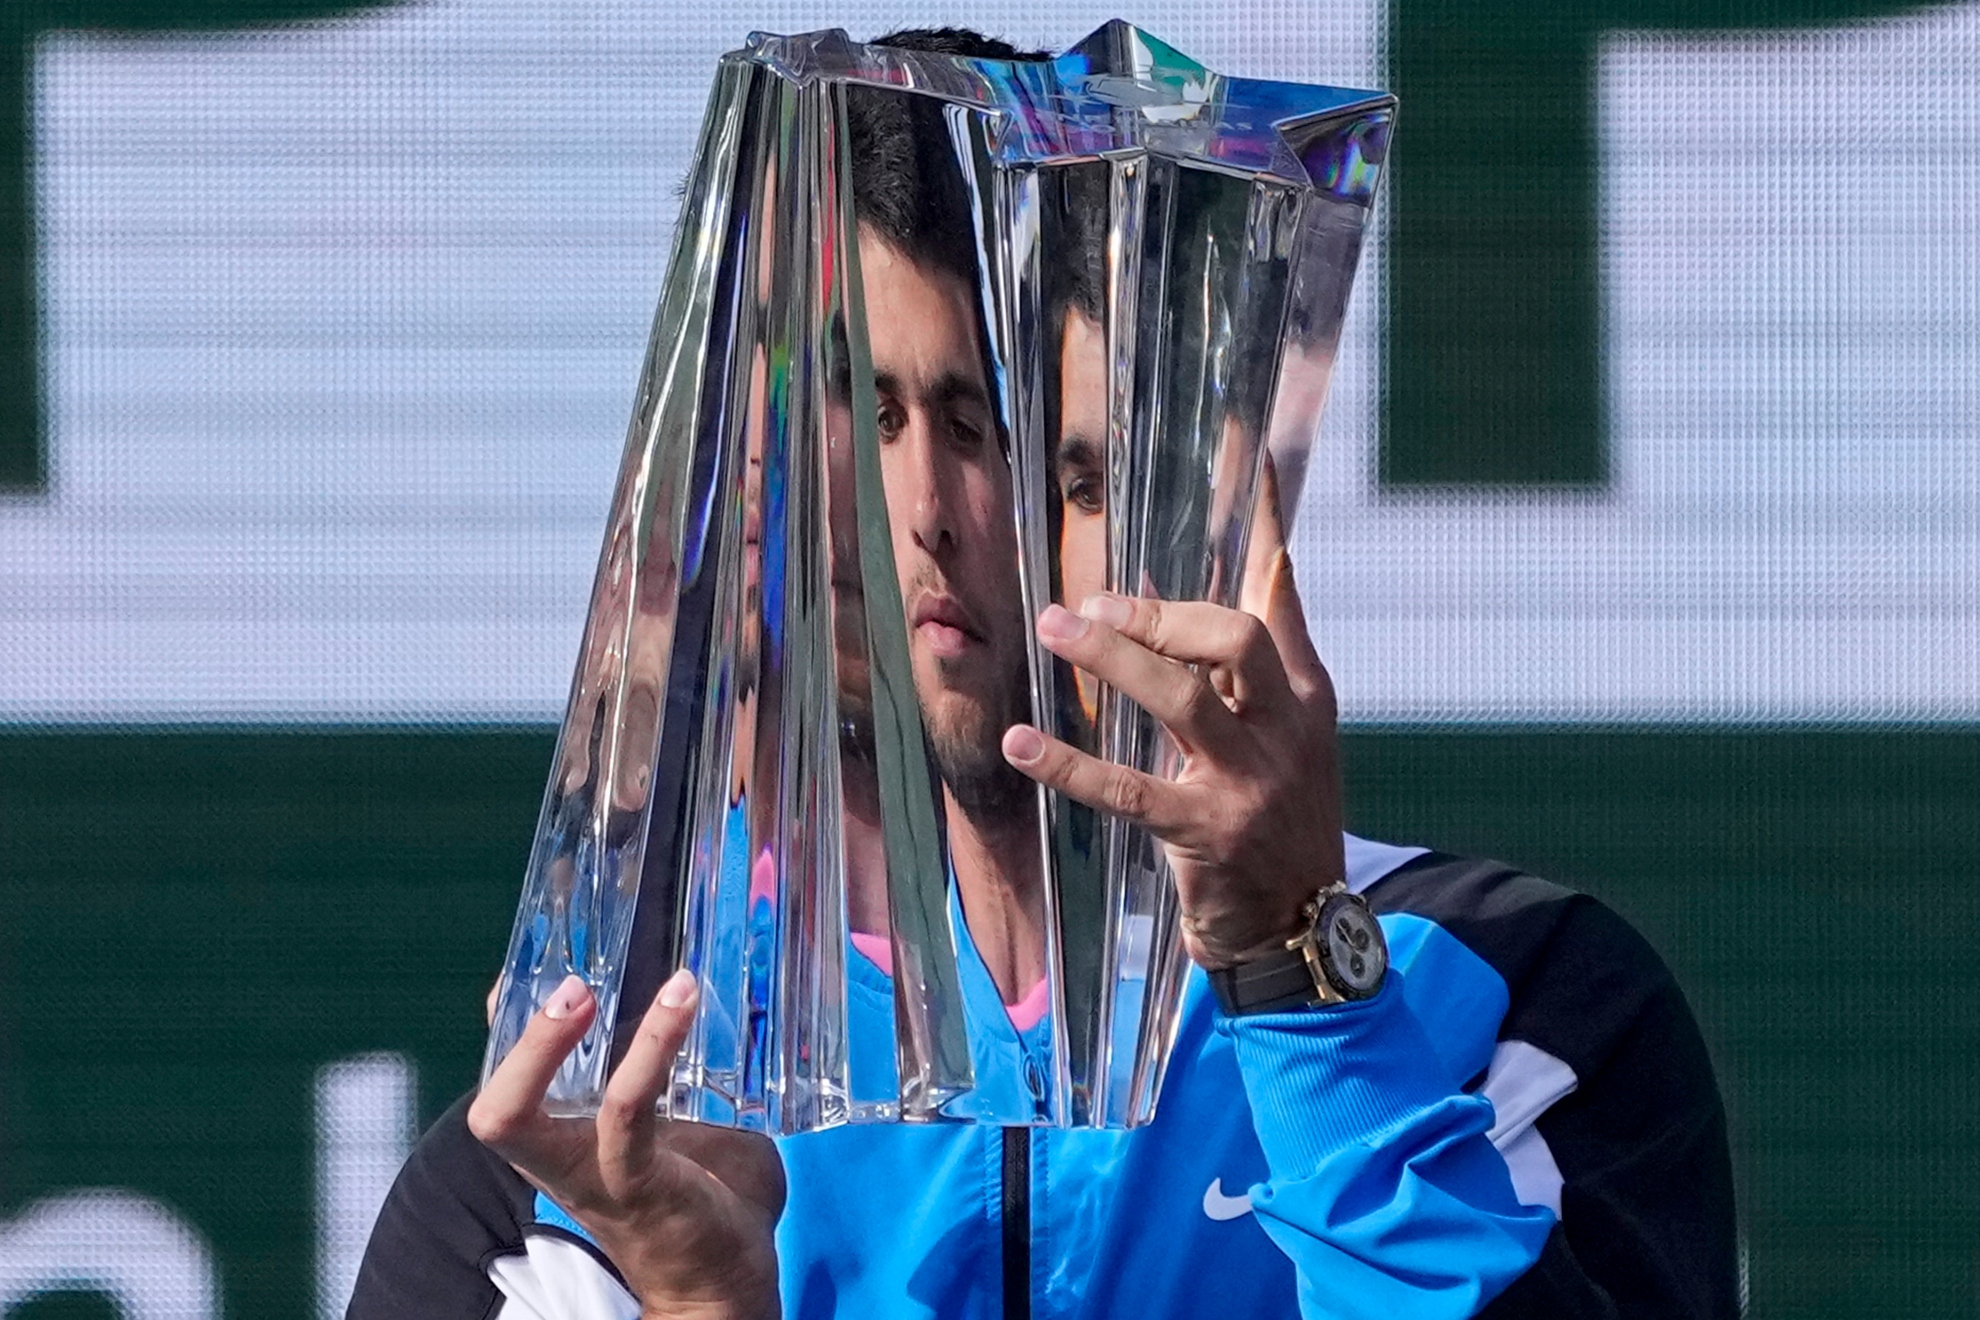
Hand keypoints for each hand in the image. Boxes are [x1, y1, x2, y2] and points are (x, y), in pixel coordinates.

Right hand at [468, 971, 785, 1319]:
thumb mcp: (682, 1121)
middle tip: (564, 982)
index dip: (509, 1025)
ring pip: (523, 1117)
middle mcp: (559, 1158)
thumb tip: (696, 991)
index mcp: (564, 1140)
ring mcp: (590, 1174)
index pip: (512, 1080)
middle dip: (512, 1042)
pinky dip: (646, 1055)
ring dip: (549, 1046)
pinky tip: (680, 1006)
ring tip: (589, 989)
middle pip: (493, 1107)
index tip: (525, 964)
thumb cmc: (709, 1194)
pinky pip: (624, 1114)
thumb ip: (675, 1070)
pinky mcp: (635, 1183)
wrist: (729, 1282)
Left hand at [1000, 529, 1341, 969]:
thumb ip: (1269, 659)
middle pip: (1233, 636)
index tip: (1249, 458)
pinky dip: (1066, 765)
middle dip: (1160, 611)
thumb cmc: (1282, 820)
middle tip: (1096, 603)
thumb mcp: (1295, 737)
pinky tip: (1020, 744)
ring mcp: (1247, 783)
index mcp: (1307, 697)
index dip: (1263, 529)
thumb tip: (1244, 571)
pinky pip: (1126, 790)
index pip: (1282, 595)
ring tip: (1053, 629)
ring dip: (1111, 658)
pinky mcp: (1203, 833)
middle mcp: (1286, 731)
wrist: (1300, 931)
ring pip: (1180, 699)